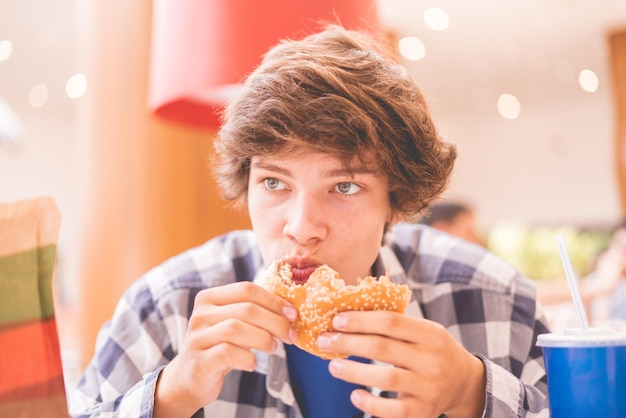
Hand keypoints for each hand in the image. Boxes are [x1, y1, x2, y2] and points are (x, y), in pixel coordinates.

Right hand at [153, 282, 297, 417]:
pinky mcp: (199, 361)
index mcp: (209, 298)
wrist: (190, 379)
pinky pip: (227, 353)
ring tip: (274, 348)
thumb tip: (290, 311)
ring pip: (236, 328)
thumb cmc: (220, 346)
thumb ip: (252, 312)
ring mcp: (197, 337)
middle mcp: (200, 314)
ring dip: (263, 338)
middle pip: (245, 309)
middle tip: (291, 335)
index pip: (246, 289)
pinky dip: (247, 358)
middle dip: (275, 321)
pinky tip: (253, 364)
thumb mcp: (232, 323)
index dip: (273, 300)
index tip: (293, 313)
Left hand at [317, 311, 485, 417]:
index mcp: (431, 334)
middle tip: (324, 341)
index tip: (337, 320)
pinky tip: (355, 394)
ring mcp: (428, 387)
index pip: (391, 322)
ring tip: (332, 366)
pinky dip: (371, 403)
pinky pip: (393, 410)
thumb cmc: (433, 350)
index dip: (361, 320)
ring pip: (385, 378)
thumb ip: (395, 324)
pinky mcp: (422, 411)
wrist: (465, 383)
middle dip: (348, 343)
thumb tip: (348, 314)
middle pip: (383, 348)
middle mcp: (432, 360)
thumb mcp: (424, 331)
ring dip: (353, 371)